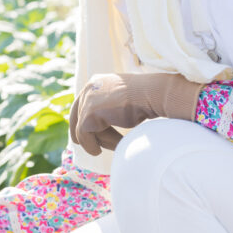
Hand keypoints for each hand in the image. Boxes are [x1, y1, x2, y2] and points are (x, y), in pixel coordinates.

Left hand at [70, 73, 202, 154]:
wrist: (154, 94)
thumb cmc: (147, 98)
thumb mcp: (124, 100)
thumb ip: (110, 108)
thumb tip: (99, 127)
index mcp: (96, 82)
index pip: (81, 105)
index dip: (83, 123)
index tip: (89, 139)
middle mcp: (88, 88)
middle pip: (77, 118)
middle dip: (87, 136)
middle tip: (96, 150)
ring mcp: (87, 100)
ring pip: (84, 130)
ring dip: (102, 141)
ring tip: (120, 144)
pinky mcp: (89, 113)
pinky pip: (86, 136)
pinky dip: (96, 145)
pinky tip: (115, 147)